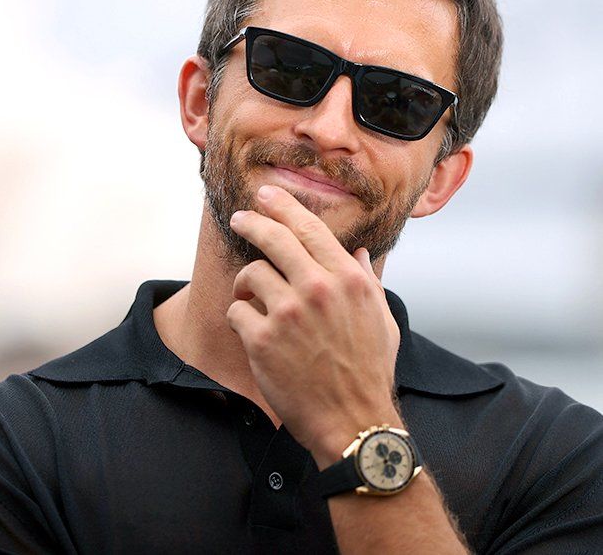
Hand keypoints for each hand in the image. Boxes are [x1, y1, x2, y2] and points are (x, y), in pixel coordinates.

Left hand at [227, 185, 401, 466]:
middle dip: (251, 223)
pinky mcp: (262, 338)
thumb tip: (358, 252)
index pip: (310, 228)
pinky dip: (239, 318)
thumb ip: (367, 282)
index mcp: (349, 280)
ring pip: (250, 274)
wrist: (353, 421)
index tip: (267, 196)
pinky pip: (236, 311)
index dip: (283, 207)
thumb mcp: (381, 321)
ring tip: (252, 301)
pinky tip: (251, 330)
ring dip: (246, 286)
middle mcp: (318, 289)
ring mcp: (288, 313)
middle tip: (240, 218)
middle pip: (273, 238)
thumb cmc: (368, 373)